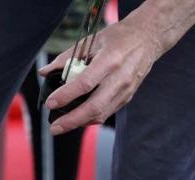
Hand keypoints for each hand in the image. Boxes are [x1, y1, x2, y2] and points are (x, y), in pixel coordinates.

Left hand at [41, 19, 163, 135]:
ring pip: (101, 114)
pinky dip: (90, 118)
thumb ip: (66, 57)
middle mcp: (120, 77)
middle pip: (94, 106)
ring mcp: (126, 89)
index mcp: (110, 60)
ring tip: (61, 125)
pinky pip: (107, 112)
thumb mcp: (92, 40)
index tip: (50, 103)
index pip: (85, 83)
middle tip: (54, 127)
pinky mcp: (128, 96)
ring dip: (80, 122)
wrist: (149, 37)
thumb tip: (45, 71)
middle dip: (72, 120)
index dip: (66, 95)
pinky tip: (77, 118)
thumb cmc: (118, 37)